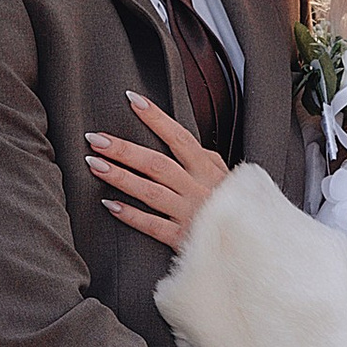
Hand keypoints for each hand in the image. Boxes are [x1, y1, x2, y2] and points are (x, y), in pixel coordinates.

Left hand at [85, 95, 229, 251]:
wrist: (252, 247)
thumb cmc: (238, 209)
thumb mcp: (230, 178)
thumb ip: (208, 160)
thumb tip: (187, 142)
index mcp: (209, 171)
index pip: (179, 137)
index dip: (155, 118)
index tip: (132, 100)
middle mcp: (198, 189)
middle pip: (156, 164)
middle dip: (124, 149)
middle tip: (96, 139)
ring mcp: (190, 214)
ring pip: (150, 192)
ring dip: (120, 177)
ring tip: (95, 164)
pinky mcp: (183, 239)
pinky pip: (153, 226)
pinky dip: (131, 215)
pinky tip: (110, 205)